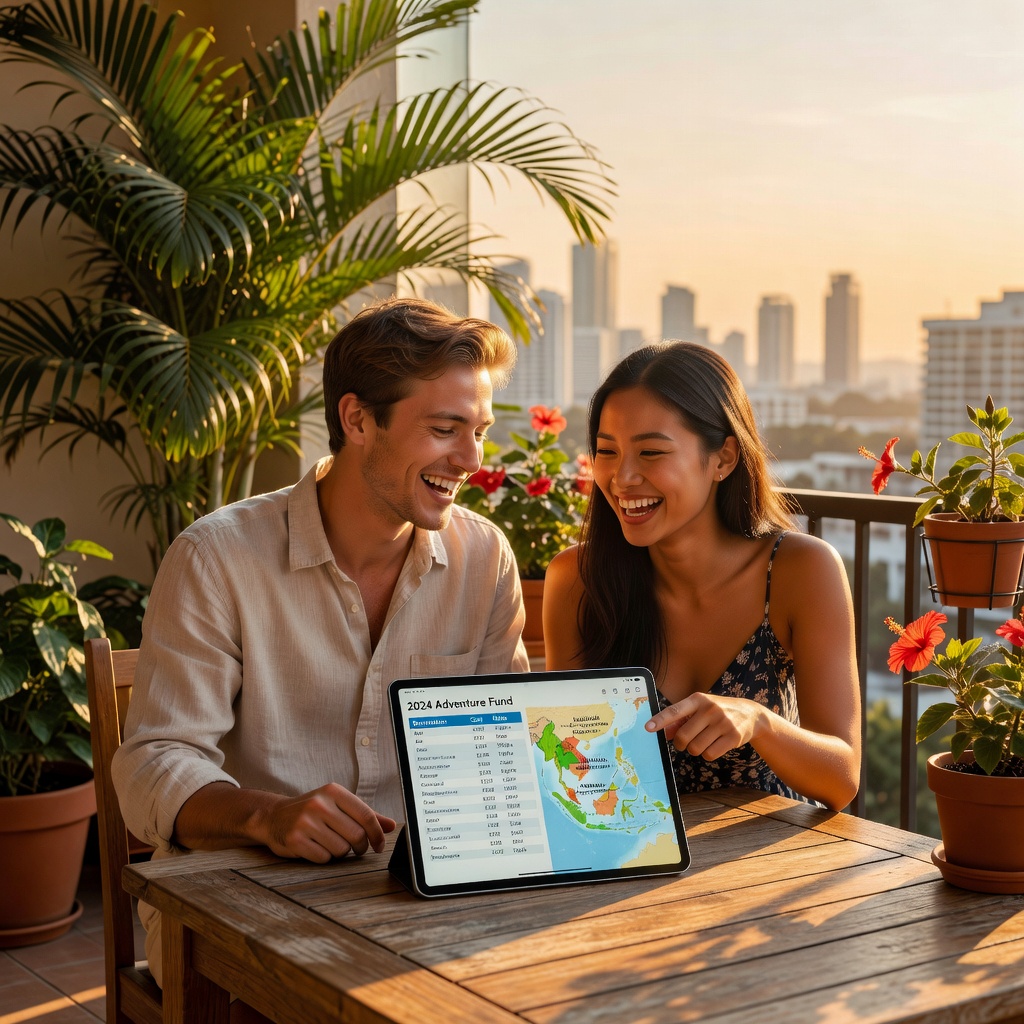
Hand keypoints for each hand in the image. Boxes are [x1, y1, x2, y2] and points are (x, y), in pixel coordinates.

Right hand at [258, 783, 396, 862]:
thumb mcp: (338, 805)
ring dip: (340, 852)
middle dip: (360, 847)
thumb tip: (391, 826)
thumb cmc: (313, 812)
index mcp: (334, 791)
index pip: (366, 814)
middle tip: (356, 848)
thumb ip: (365, 814)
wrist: (273, 817)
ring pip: (341, 849)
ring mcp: (305, 821)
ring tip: (330, 843)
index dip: (377, 834)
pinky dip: (324, 857)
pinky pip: (323, 858)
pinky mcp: (295, 840)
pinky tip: (316, 848)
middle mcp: (319, 803)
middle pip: (356, 835)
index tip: (380, 846)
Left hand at [646, 692, 762, 760]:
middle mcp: (710, 709)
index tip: (648, 728)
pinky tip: (714, 745)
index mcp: (698, 699)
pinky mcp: (733, 737)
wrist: (750, 714)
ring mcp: (723, 723)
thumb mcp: (700, 709)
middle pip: (683, 737)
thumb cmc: (718, 711)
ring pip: (696, 748)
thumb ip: (681, 719)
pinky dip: (708, 755)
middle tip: (685, 743)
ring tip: (703, 742)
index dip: (660, 720)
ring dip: (695, 750)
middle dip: (681, 744)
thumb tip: (665, 733)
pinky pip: (709, 755)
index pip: (675, 710)